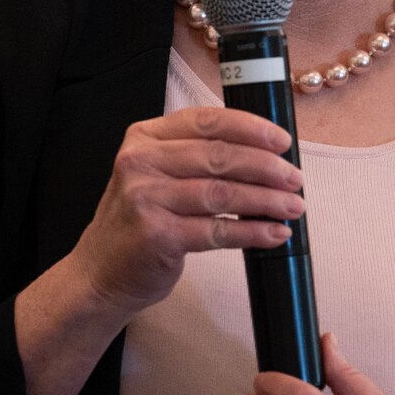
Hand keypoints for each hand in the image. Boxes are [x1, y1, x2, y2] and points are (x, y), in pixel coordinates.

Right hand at [69, 106, 304, 317]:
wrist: (100, 272)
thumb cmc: (136, 223)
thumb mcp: (153, 175)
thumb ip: (193, 157)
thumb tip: (264, 155)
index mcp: (144, 137)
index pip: (207, 121)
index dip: (251, 128)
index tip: (282, 141)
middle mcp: (141, 162)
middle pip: (219, 156)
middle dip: (267, 167)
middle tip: (295, 178)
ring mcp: (146, 199)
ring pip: (223, 193)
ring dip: (266, 200)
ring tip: (292, 206)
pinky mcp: (157, 235)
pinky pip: (218, 231)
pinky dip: (253, 233)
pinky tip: (274, 233)